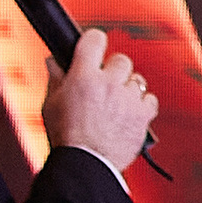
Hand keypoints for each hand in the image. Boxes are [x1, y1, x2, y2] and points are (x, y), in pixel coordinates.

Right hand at [42, 27, 155, 171]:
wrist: (86, 163)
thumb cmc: (67, 137)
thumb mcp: (51, 103)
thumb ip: (55, 78)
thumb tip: (54, 61)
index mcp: (84, 76)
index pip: (95, 40)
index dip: (94, 40)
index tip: (94, 44)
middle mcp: (109, 84)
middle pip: (121, 59)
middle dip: (113, 68)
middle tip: (104, 82)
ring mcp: (128, 99)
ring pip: (137, 79)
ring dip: (128, 87)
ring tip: (115, 102)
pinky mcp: (143, 115)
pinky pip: (151, 99)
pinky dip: (143, 103)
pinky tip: (130, 111)